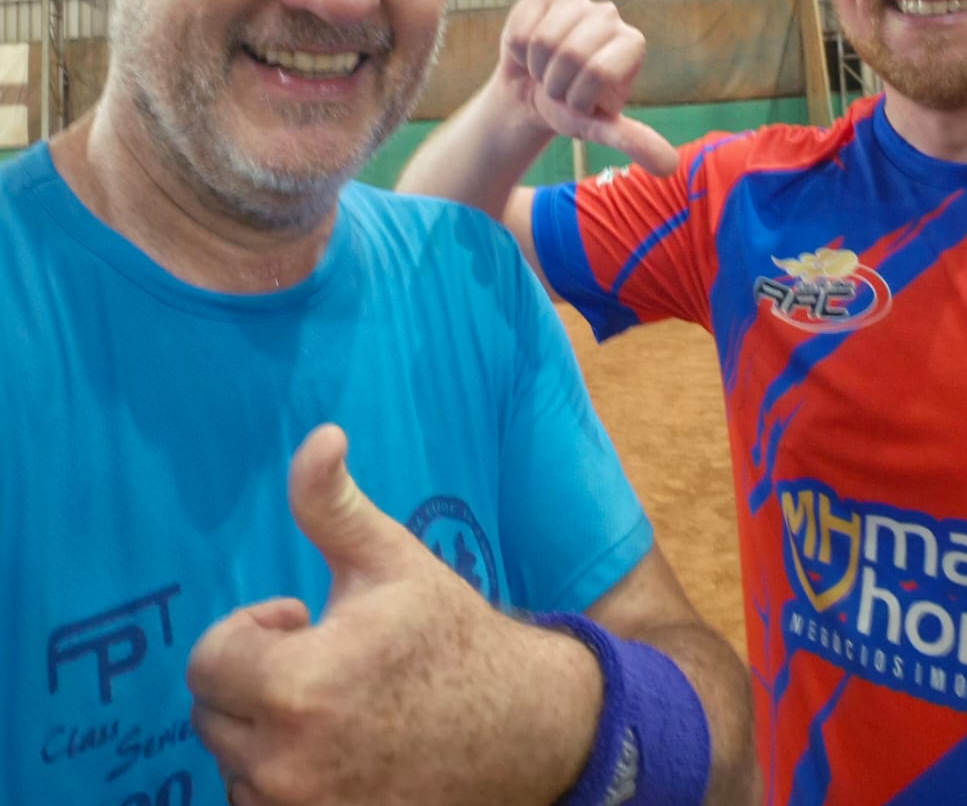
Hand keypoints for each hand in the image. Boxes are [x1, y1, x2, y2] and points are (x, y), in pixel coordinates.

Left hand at [188, 425, 602, 805]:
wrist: (521, 728)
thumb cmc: (449, 635)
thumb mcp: (391, 559)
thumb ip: (334, 504)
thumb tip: (320, 435)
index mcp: (297, 686)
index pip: (208, 661)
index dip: (252, 629)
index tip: (300, 618)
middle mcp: (287, 765)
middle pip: (213, 715)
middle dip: (255, 678)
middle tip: (320, 657)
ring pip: (237, 764)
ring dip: (267, 733)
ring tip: (334, 704)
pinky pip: (264, 805)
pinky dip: (286, 778)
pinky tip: (341, 747)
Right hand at [498, 0, 678, 175]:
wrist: (533, 93)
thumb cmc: (572, 109)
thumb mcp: (601, 127)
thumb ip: (633, 140)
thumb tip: (669, 166)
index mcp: (632, 44)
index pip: (599, 71)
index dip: (579, 95)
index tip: (580, 101)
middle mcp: (609, 16)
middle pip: (570, 54)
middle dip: (555, 83)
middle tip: (558, 87)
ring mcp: (576, 2)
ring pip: (542, 40)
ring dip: (536, 68)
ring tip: (545, 69)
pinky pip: (522, 29)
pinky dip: (518, 51)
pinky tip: (530, 52)